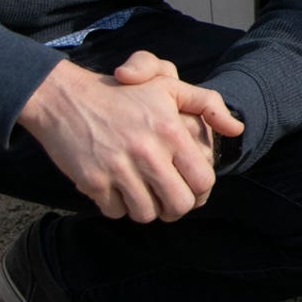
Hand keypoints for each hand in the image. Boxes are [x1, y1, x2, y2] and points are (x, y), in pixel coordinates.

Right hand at [17, 55, 245, 222]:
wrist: (64, 99)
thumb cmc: (121, 93)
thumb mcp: (167, 87)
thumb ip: (207, 103)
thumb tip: (237, 129)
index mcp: (170, 131)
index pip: (203, 181)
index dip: (201, 192)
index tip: (190, 190)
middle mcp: (147, 151)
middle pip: (178, 206)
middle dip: (175, 208)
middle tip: (167, 200)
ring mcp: (118, 168)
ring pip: (146, 214)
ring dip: (145, 208)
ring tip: (140, 193)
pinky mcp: (93, 181)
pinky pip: (115, 212)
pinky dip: (117, 207)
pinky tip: (115, 189)